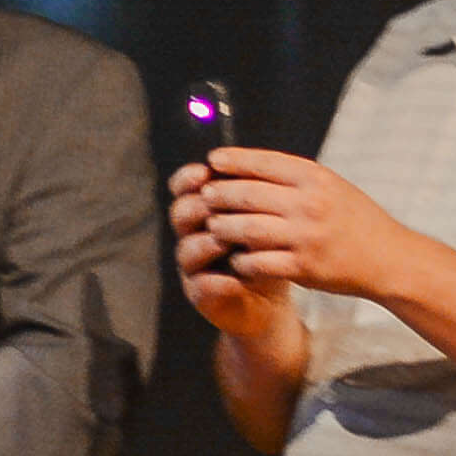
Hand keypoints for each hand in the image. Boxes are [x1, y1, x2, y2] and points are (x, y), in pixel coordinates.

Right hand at [170, 156, 304, 348]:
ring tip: (227, 242)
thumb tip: (255, 160)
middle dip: (198, 207)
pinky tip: (234, 280)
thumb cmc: (272, 248)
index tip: (205, 171)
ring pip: (187, 250)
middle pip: (180, 214)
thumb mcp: (271, 215)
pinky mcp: (202, 295)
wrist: (275, 296)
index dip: (188, 179)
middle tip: (215, 205)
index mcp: (208, 210)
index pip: (185, 187)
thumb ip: (261, 190)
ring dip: (206, 243)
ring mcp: (195, 267)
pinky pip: (200, 287)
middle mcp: (194, 235)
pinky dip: (215, 283)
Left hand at [190, 147, 412, 306]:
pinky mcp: (303, 267)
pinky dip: (242, 259)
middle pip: (248, 195)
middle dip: (219, 194)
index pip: (265, 163)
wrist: (390, 259)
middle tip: (204, 196)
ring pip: (246, 228)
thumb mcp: (333, 187)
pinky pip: (258, 261)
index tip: (213, 160)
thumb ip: (296, 177)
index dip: (234, 160)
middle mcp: (310, 204)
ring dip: (223, 227)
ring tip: (213, 225)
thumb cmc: (356, 220)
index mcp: (317, 179)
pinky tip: (236, 258)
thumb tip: (249, 164)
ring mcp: (306, 237)